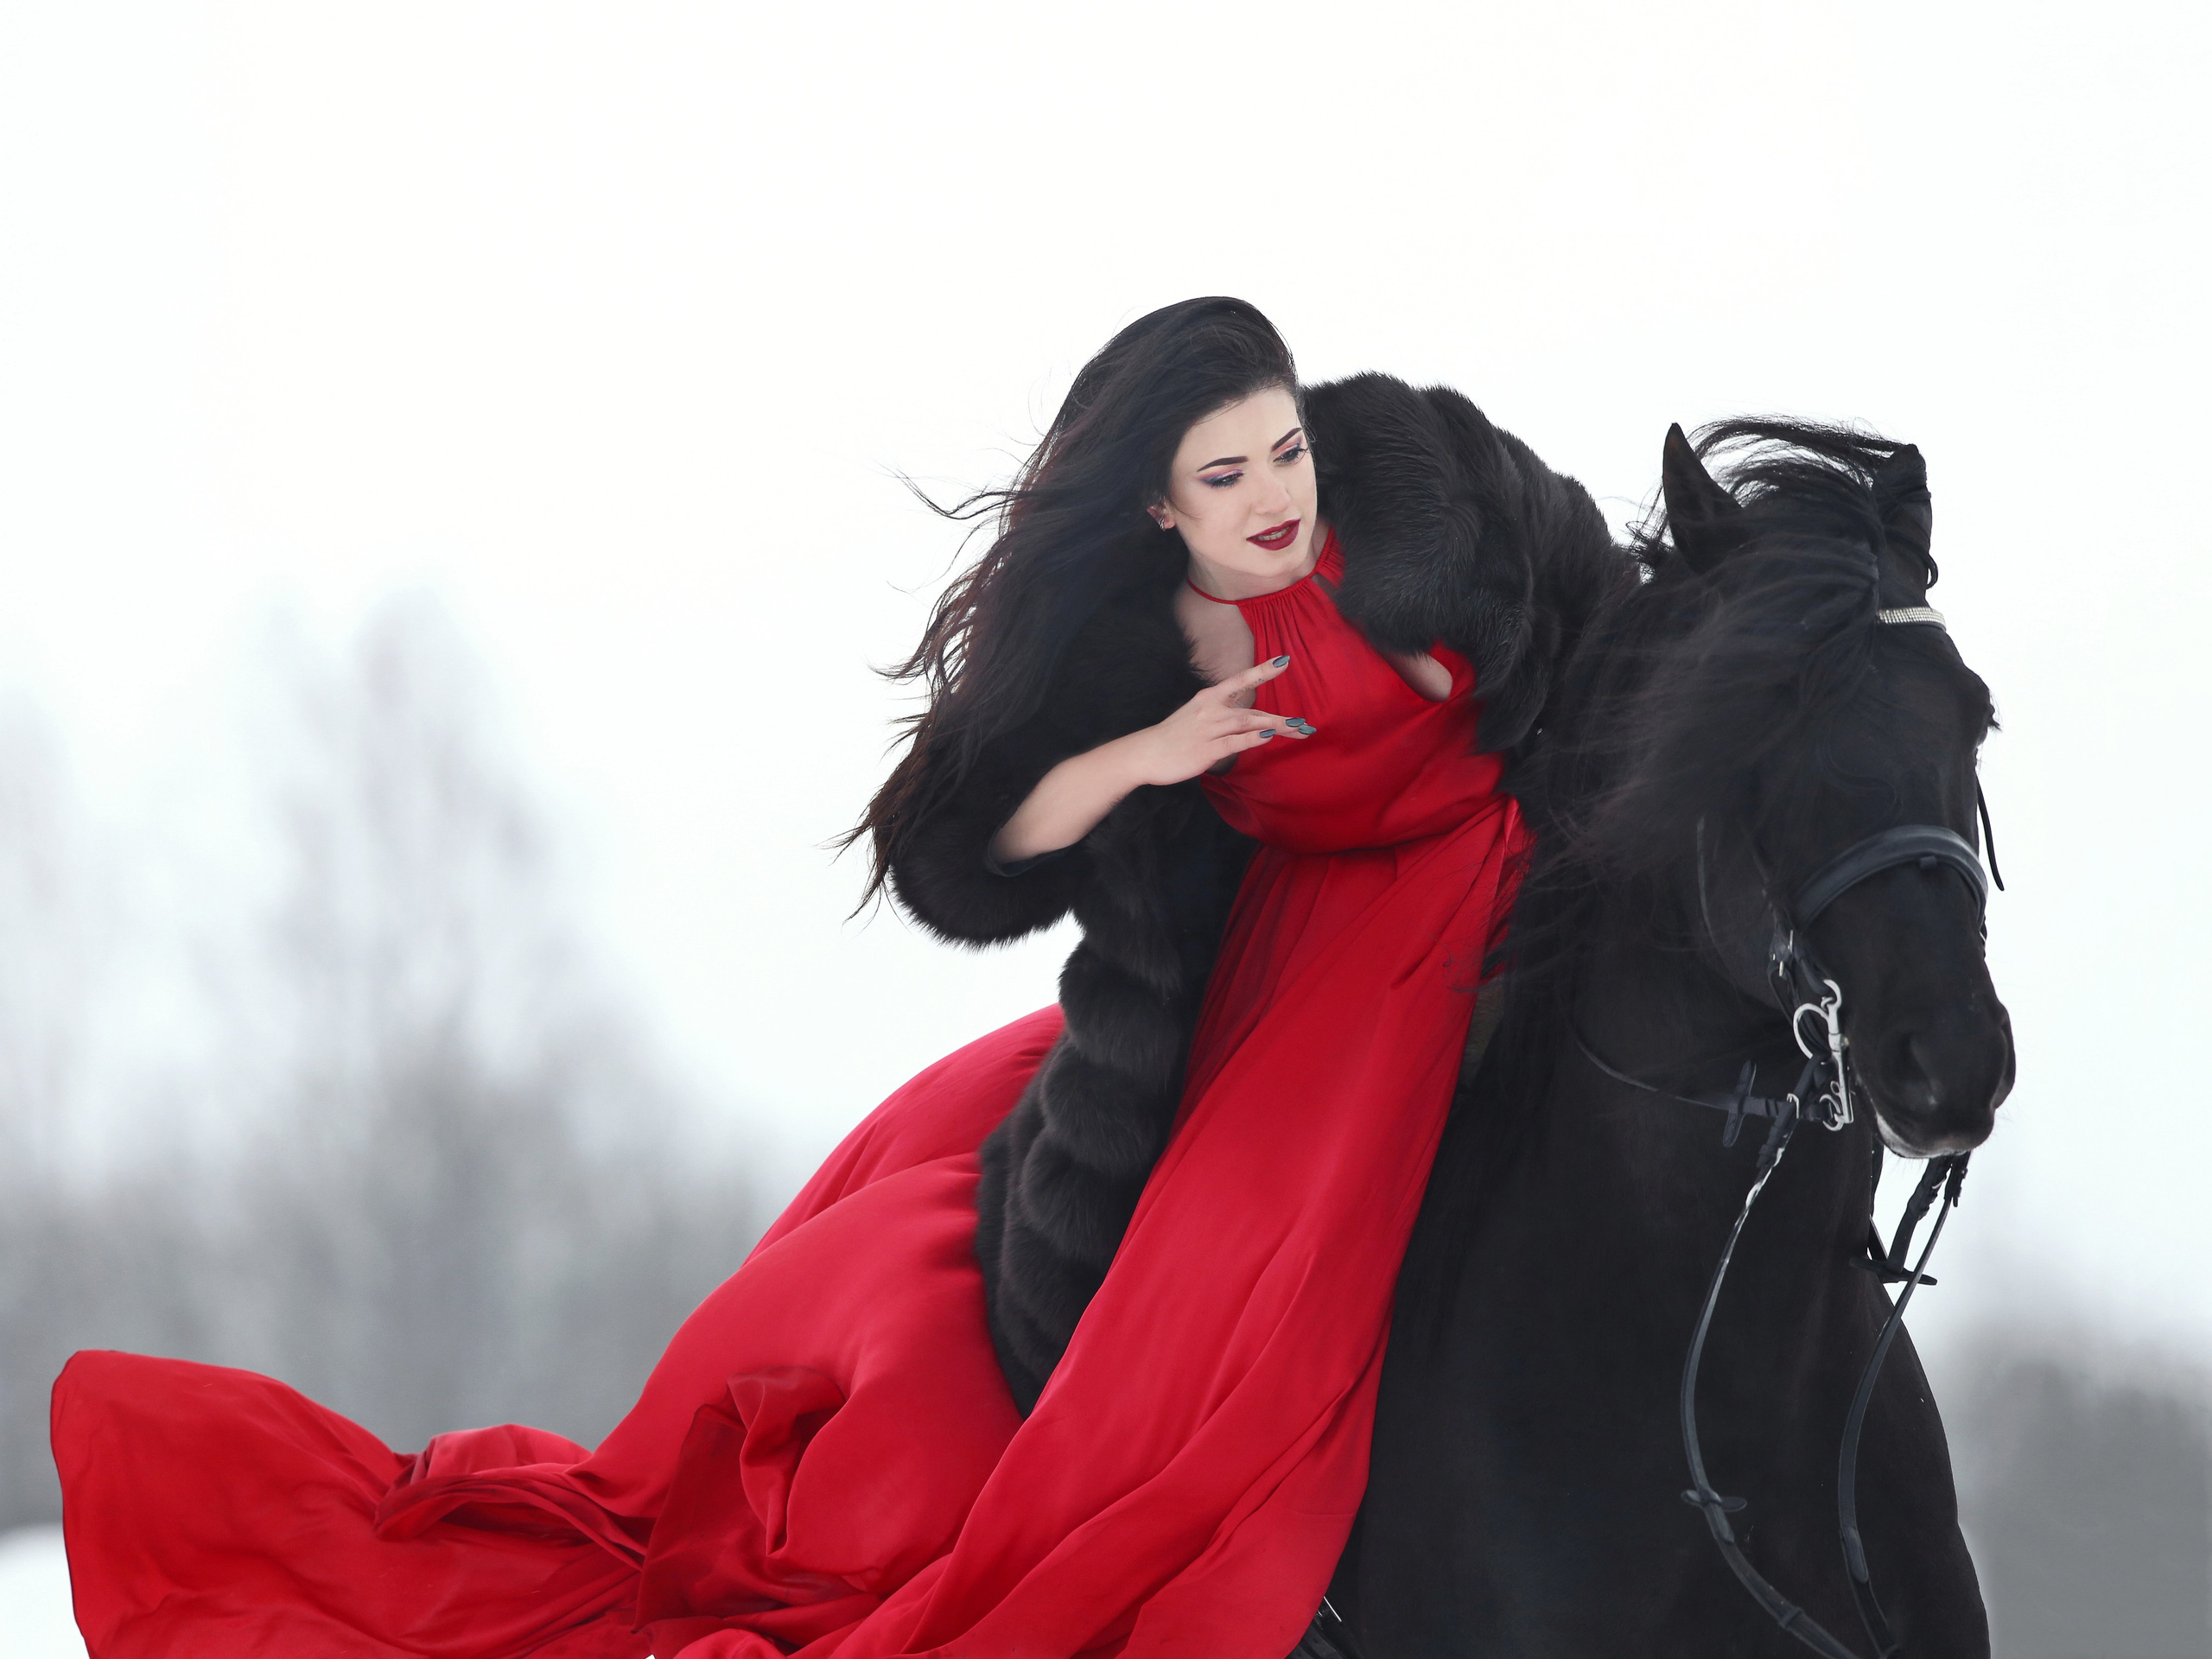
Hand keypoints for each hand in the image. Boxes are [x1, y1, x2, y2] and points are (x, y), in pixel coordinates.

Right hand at [1120, 655, 1314, 786]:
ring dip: (1275, 726)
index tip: (1284, 661)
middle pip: (1252, 709)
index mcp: (1207, 698)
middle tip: (1305, 724)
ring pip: (1248, 723)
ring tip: (1297, 729)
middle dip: (1281, 718)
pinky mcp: (1206, 750)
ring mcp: (1208, 729)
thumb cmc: (1172, 737)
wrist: (1144, 753)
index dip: (1262, 671)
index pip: (1239, 680)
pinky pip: (1235, 742)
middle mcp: (1210, 710)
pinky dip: (1253, 738)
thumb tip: (1248, 720)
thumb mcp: (1195, 716)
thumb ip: (1221, 715)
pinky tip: (1268, 736)